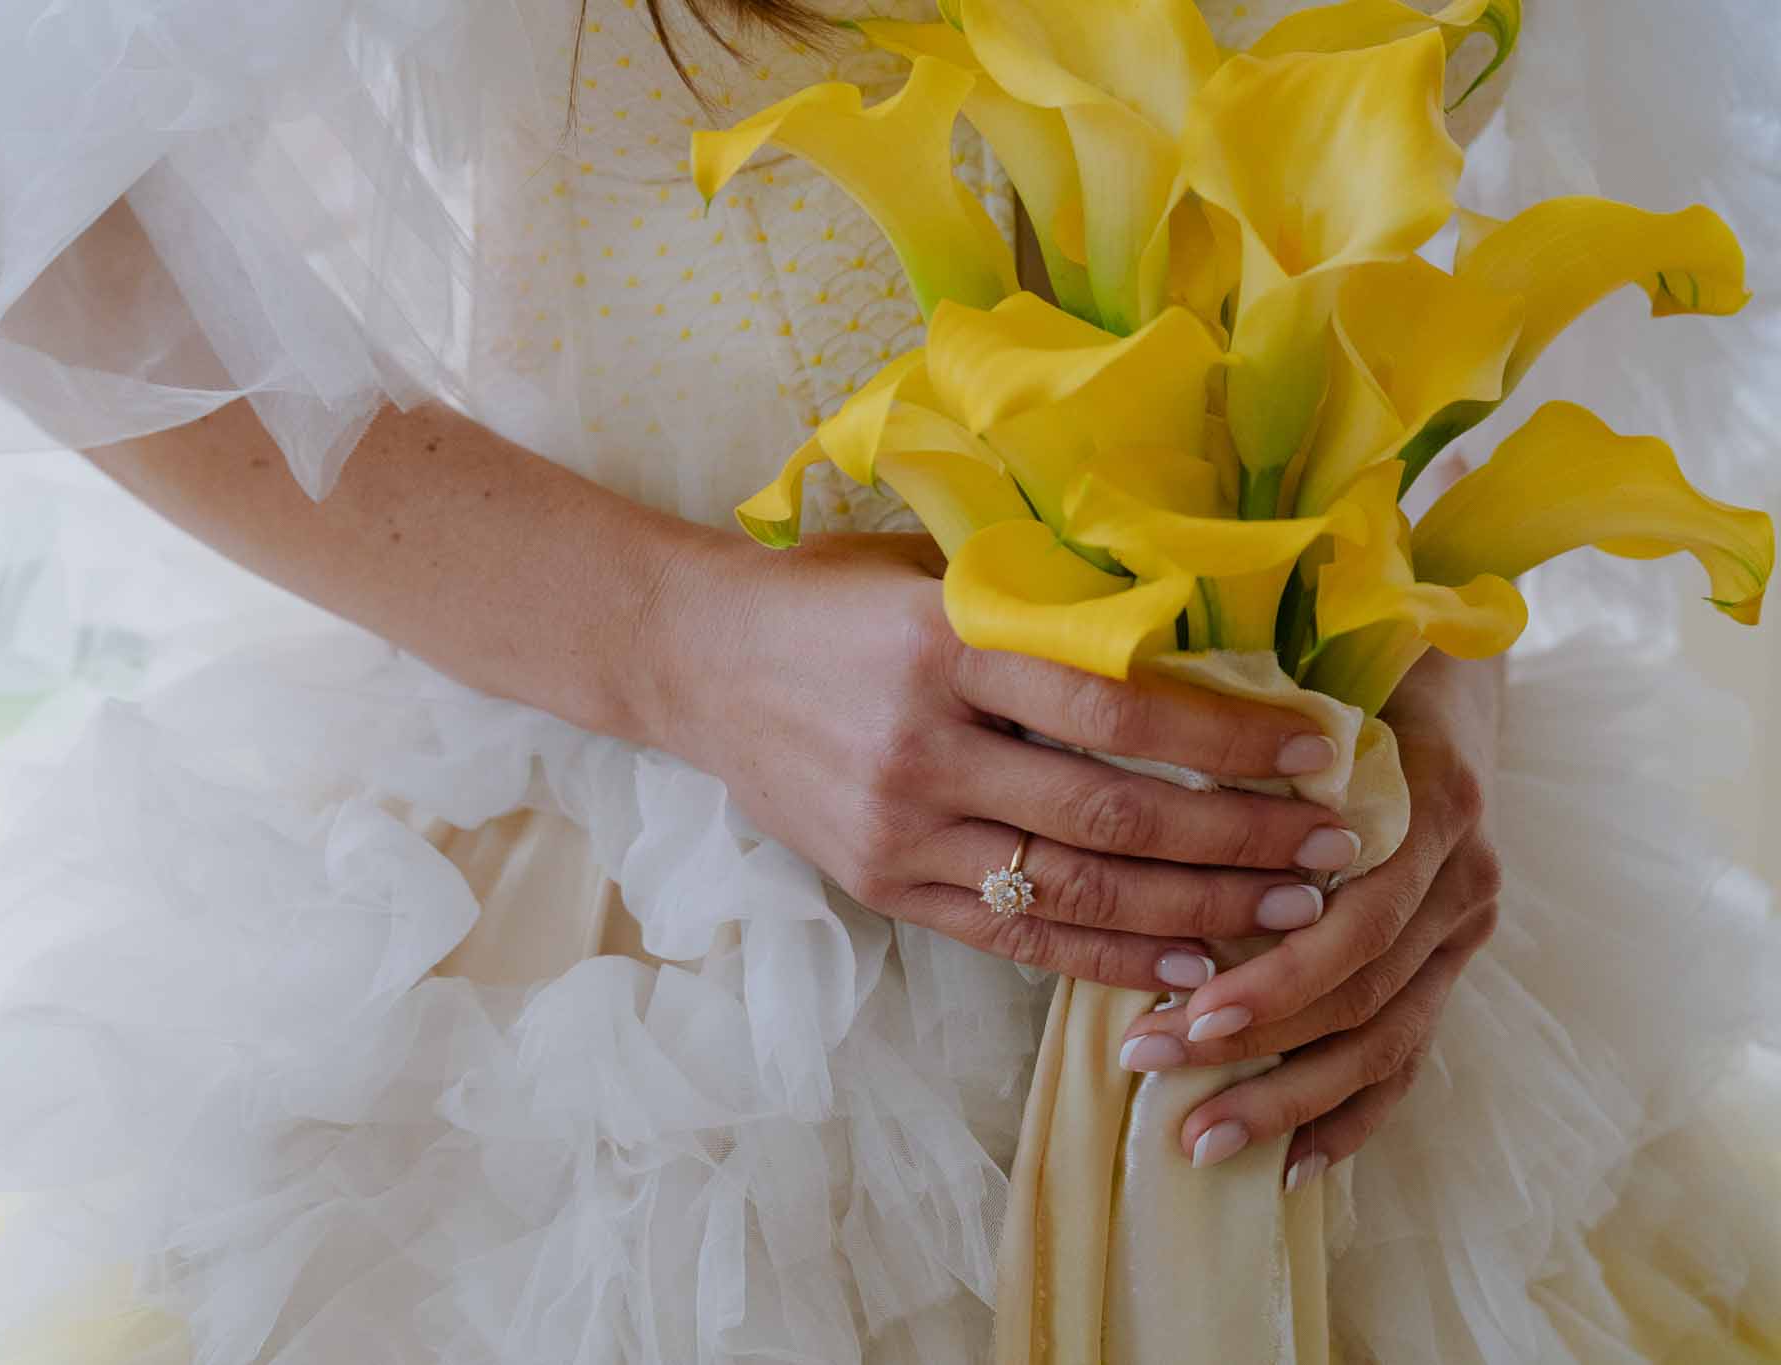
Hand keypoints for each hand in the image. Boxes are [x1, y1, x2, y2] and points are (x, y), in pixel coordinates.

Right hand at [651, 532, 1364, 988]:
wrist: (698, 661)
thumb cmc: (834, 600)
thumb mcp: (933, 576)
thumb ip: (1041, 614)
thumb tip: (1200, 649)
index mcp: (946, 644)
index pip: (1115, 704)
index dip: (1226, 739)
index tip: (1316, 752)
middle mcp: (923, 744)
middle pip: (1111, 812)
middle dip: (1237, 841)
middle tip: (1330, 852)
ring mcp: (899, 826)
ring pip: (1073, 886)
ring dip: (1194, 910)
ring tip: (1289, 916)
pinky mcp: (882, 884)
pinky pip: (1013, 935)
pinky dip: (1106, 956)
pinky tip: (1184, 966)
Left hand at [1113, 651, 1504, 1185]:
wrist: (1444, 668)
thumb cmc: (1345, 669)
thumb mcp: (1301, 684)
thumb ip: (1246, 744)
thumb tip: (1124, 798)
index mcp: (1428, 803)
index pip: (1351, 924)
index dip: (1267, 981)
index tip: (1174, 1016)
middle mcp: (1464, 874)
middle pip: (1362, 994)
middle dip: (1252, 1045)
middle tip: (1148, 1068)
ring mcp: (1466, 926)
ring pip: (1385, 1039)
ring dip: (1288, 1098)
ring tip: (1196, 1140)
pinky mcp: (1453, 961)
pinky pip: (1410, 1054)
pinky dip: (1353, 1116)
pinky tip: (1293, 1166)